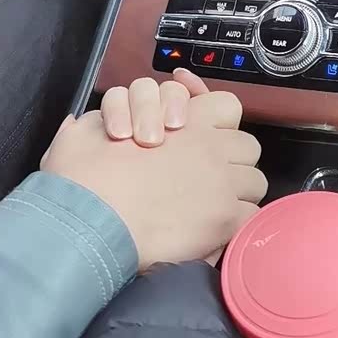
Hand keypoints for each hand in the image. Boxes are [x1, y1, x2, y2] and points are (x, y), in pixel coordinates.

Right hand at [40, 79, 266, 268]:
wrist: (91, 222)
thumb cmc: (83, 178)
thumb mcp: (85, 133)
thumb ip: (104, 121)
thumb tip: (104, 126)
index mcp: (183, 120)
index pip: (225, 106)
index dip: (216, 119)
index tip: (199, 135)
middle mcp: (211, 146)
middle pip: (246, 146)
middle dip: (230, 159)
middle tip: (202, 177)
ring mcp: (222, 183)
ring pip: (254, 182)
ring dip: (236, 191)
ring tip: (209, 207)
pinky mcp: (225, 219)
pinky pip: (249, 217)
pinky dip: (234, 224)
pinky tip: (212, 232)